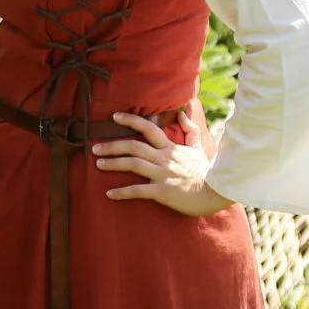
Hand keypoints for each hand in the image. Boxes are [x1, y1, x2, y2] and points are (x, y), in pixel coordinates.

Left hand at [92, 109, 234, 217]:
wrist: (214, 193)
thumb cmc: (204, 171)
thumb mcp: (198, 148)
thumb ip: (189, 131)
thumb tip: (182, 114)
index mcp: (170, 148)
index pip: (148, 128)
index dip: (130, 121)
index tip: (114, 117)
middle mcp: (164, 159)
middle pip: (133, 146)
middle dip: (112, 146)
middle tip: (94, 148)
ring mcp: (162, 175)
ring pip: (133, 164)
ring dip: (113, 164)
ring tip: (98, 165)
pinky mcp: (162, 192)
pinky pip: (138, 191)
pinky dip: (122, 192)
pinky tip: (109, 194)